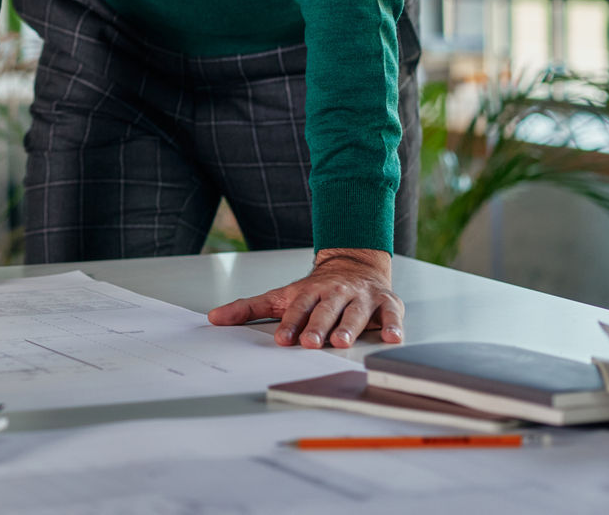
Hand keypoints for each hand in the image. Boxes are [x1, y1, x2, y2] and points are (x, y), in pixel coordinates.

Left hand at [205, 247, 403, 349]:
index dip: (290, 324)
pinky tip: (394, 338)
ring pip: (354, 313)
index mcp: (308, 293)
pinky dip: (394, 326)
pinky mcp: (385, 303)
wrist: (353, 264)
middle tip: (311, 342)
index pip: (297, 309)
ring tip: (342, 343)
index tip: (282, 339)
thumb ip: (249, 308)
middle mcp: (335, 293)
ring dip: (349, 327)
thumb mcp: (282, 296)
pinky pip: (391, 315)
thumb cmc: (315, 290)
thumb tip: (214, 318)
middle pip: (325, 311)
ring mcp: (360, 298)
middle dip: (317, 327)